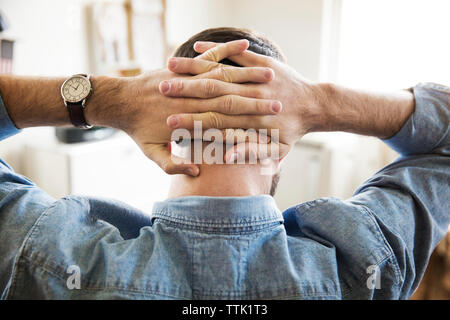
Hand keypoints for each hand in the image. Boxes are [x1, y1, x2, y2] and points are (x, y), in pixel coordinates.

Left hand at [88, 40, 282, 175]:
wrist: (118, 100)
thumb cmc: (136, 129)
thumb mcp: (150, 152)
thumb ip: (171, 165)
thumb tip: (195, 170)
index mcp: (187, 121)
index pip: (222, 124)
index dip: (244, 126)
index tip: (265, 129)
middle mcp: (191, 99)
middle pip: (228, 99)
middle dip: (255, 100)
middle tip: (278, 102)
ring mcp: (188, 80)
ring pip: (222, 76)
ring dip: (246, 74)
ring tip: (270, 74)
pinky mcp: (184, 67)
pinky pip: (207, 56)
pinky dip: (224, 49)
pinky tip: (243, 43)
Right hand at [163, 41, 325, 160]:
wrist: (315, 105)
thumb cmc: (293, 130)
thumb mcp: (277, 150)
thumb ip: (250, 154)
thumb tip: (225, 157)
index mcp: (249, 122)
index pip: (215, 123)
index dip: (190, 122)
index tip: (168, 124)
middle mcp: (250, 99)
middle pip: (213, 95)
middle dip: (185, 91)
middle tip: (161, 90)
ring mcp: (255, 79)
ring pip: (221, 74)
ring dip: (196, 69)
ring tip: (171, 66)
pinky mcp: (261, 63)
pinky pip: (235, 55)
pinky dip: (217, 50)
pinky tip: (196, 47)